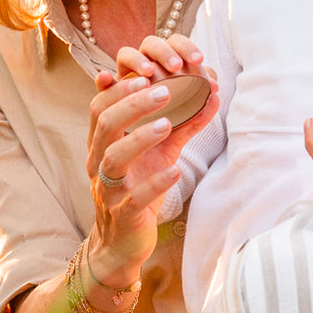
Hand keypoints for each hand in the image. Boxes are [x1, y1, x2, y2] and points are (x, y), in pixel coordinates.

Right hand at [86, 40, 217, 283]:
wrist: (125, 242)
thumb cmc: (141, 187)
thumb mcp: (161, 151)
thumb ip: (183, 122)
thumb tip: (213, 90)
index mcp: (103, 143)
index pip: (100, 105)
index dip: (119, 86)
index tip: (145, 71)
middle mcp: (99, 162)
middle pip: (104, 124)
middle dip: (132, 104)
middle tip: (163, 90)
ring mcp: (108, 189)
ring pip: (113, 157)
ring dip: (140, 137)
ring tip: (167, 123)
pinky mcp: (123, 214)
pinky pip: (133, 197)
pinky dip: (154, 182)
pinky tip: (175, 171)